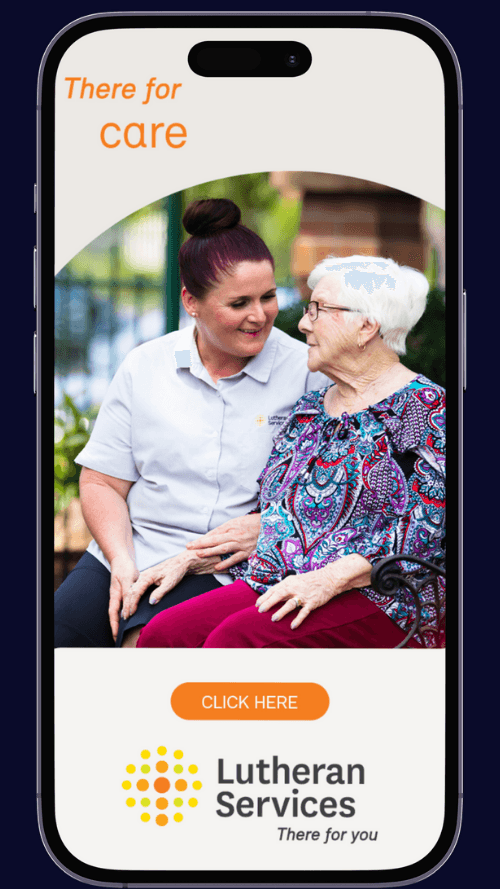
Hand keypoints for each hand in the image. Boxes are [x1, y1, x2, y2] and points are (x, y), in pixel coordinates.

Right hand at [108, 554, 138, 640]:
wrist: (123, 557)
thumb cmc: (124, 567)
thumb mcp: (127, 581)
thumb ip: (128, 596)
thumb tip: (127, 613)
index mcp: (115, 595)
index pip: (113, 614)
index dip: (114, 626)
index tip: (116, 636)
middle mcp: (116, 596)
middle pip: (115, 615)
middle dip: (116, 627)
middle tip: (119, 639)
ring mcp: (120, 594)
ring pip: (120, 611)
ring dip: (122, 621)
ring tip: (125, 632)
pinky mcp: (125, 591)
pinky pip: (125, 605)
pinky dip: (127, 612)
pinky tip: (131, 616)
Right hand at [121, 550, 220, 619]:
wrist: (180, 562)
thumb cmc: (175, 572)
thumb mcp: (170, 583)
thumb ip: (160, 593)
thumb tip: (151, 603)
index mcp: (147, 576)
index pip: (136, 591)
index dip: (132, 603)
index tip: (130, 614)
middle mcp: (143, 575)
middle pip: (131, 591)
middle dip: (127, 604)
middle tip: (125, 617)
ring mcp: (144, 576)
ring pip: (132, 589)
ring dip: (128, 601)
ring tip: (126, 613)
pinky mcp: (146, 578)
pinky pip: (136, 588)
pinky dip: (132, 596)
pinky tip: (131, 603)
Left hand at [185, 514, 260, 569]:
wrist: (269, 526)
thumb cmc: (252, 523)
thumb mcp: (236, 522)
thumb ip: (223, 529)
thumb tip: (210, 536)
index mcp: (231, 527)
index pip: (212, 534)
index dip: (201, 539)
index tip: (190, 544)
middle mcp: (235, 535)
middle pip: (215, 540)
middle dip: (201, 544)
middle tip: (189, 548)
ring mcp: (241, 544)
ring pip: (223, 548)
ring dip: (210, 552)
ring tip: (199, 555)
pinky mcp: (248, 552)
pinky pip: (235, 558)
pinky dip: (226, 563)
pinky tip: (217, 567)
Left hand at [255, 555, 372, 629]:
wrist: (328, 579)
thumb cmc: (309, 580)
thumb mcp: (295, 580)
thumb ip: (284, 587)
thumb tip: (271, 595)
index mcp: (289, 582)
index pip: (274, 589)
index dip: (265, 597)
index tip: (257, 604)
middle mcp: (295, 588)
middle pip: (279, 595)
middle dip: (269, 603)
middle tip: (260, 611)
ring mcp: (303, 595)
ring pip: (290, 604)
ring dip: (281, 611)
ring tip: (274, 619)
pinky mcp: (312, 602)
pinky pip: (304, 612)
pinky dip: (298, 619)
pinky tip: (292, 626)